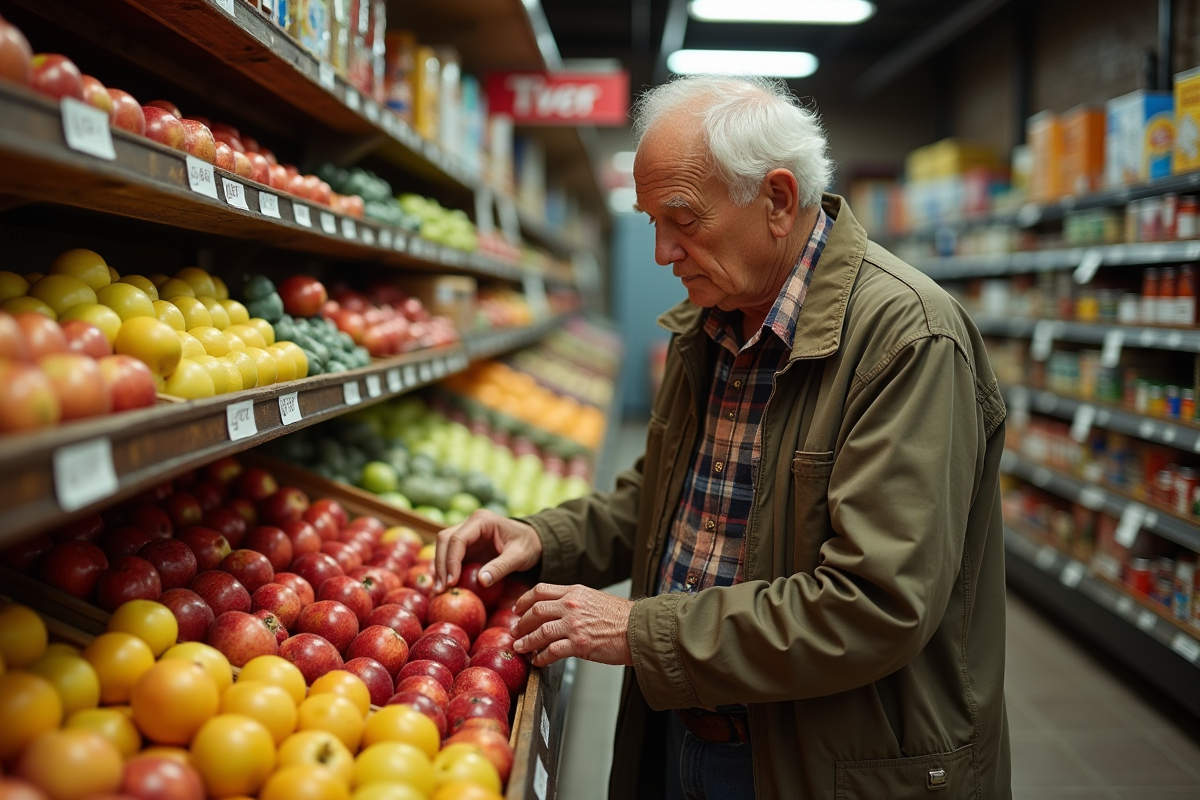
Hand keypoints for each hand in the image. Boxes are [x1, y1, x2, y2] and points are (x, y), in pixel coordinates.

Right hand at [434, 509, 542, 592]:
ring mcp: (466, 534)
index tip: (452, 582)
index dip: (451, 561)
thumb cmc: (527, 545)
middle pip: (445, 540)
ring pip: (443, 548)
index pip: (458, 538)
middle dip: (441, 565)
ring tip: (440, 592)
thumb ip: (501, 567)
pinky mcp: (466, 546)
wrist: (532, 541)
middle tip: (441, 590)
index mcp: (482, 521)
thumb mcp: (519, 556)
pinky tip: (446, 588)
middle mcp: (470, 524)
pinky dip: (446, 571)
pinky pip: (450, 556)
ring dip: (440, 569)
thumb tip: (481, 581)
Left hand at [511, 583, 634, 667]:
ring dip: (527, 642)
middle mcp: (571, 606)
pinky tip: (539, 661)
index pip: (540, 591)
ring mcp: (574, 625)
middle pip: (536, 611)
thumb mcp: (594, 598)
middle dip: (521, 623)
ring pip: (540, 632)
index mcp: (574, 592)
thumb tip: (558, 609)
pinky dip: (542, 658)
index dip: (524, 601)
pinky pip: (552, 651)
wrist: (639, 629)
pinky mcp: (579, 644)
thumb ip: (575, 601)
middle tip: (515, 631)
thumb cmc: (621, 617)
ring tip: (520, 648)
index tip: (517, 609)